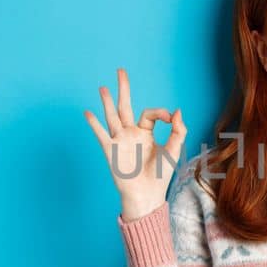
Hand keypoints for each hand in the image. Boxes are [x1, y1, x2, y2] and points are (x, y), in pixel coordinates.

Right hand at [84, 68, 187, 220]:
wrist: (147, 195)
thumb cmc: (160, 175)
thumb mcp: (174, 150)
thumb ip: (178, 130)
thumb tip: (177, 110)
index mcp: (146, 133)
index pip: (150, 114)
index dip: (160, 112)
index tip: (170, 118)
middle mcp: (131, 134)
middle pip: (125, 107)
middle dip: (123, 89)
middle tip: (121, 71)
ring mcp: (120, 141)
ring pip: (112, 117)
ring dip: (107, 102)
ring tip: (103, 88)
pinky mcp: (112, 151)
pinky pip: (101, 135)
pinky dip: (94, 124)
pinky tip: (88, 113)